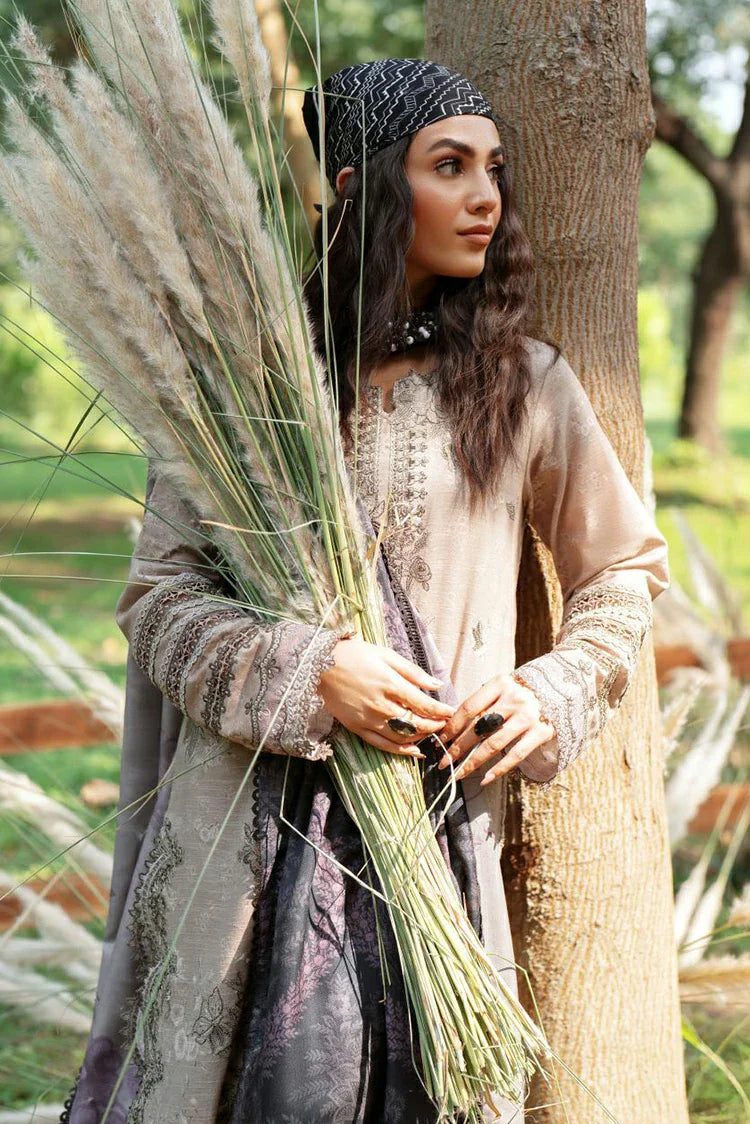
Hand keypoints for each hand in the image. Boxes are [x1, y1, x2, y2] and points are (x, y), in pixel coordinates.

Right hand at [318, 636, 455, 758]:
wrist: (318, 665)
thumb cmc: (353, 654)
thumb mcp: (386, 654)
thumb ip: (412, 672)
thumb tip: (436, 684)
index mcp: (390, 684)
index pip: (424, 704)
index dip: (441, 711)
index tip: (451, 712)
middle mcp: (381, 705)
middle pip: (416, 723)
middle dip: (435, 726)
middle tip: (445, 724)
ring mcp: (368, 719)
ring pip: (402, 736)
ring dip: (420, 737)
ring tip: (431, 733)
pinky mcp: (357, 728)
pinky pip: (382, 744)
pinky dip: (400, 750)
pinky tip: (414, 751)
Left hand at [437, 673, 555, 785]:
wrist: (562, 689)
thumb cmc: (523, 691)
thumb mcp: (503, 688)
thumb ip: (483, 703)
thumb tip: (453, 727)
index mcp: (500, 684)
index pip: (469, 707)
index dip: (452, 726)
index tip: (440, 740)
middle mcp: (514, 699)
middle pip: (478, 728)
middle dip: (457, 748)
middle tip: (444, 762)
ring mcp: (528, 717)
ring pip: (493, 744)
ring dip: (472, 762)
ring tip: (458, 774)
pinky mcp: (541, 732)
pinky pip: (516, 755)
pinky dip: (499, 769)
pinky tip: (484, 779)